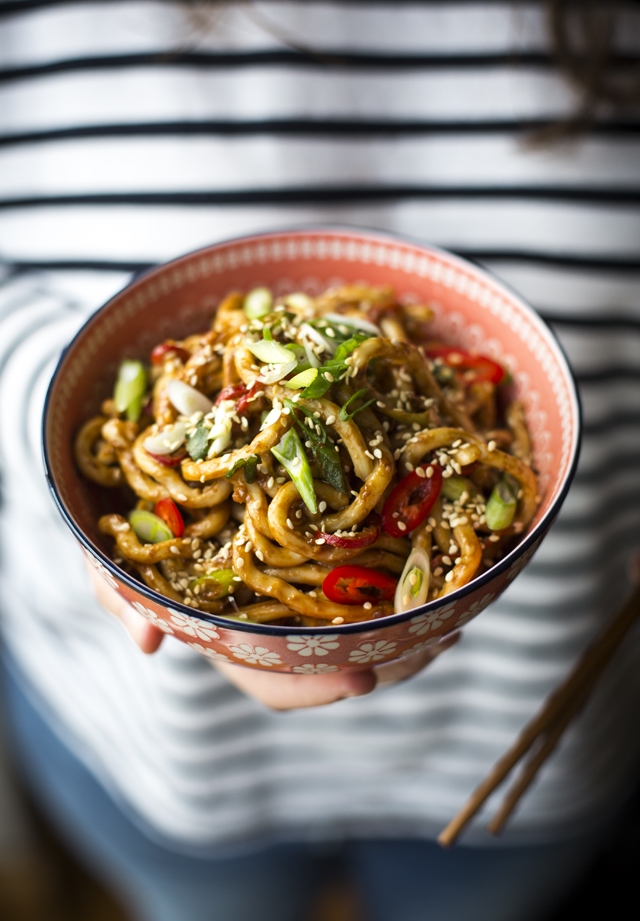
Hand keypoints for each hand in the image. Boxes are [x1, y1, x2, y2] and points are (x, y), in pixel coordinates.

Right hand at [86, 562, 459, 708]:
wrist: (161, 478)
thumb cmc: (134, 526)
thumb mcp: (110, 556)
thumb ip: (118, 595)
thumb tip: (146, 644)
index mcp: (227, 637)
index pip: (273, 680)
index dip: (315, 687)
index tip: (363, 677)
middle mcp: (270, 627)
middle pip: (336, 665)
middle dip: (389, 662)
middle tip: (437, 638)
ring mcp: (297, 600)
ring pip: (363, 633)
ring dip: (411, 633)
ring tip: (452, 612)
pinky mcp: (319, 568)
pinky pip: (368, 592)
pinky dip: (405, 593)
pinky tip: (436, 578)